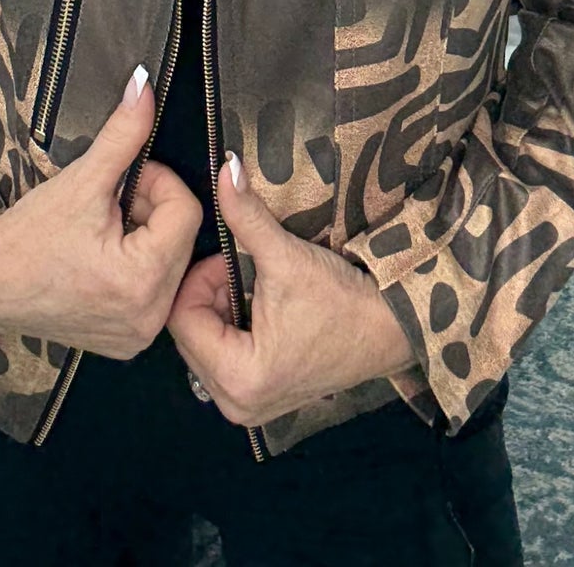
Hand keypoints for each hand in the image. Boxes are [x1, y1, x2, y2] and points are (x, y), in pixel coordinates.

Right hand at [0, 66, 202, 358]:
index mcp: (140, 280)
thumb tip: (146, 85)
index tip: (126, 178)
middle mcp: (146, 318)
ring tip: (106, 228)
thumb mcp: (82, 179)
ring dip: (148, 237)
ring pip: (172, 264)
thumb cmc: (27, 234)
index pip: (186, 212)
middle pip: (182, 239)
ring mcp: (136, 335)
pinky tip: (104, 257)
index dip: (158, 183)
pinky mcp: (126, 341)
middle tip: (113, 201)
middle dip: (153, 210)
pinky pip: (156, 291)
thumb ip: (123, 132)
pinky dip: (139, 267)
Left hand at [165, 152, 417, 427]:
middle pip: (189, 335)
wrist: (391, 329)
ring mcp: (249, 407)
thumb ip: (247, 215)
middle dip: (209, 296)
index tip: (231, 260)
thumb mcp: (287, 256)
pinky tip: (260, 309)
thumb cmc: (342, 300)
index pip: (182, 317)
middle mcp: (237, 403)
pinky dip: (232, 330)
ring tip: (253, 287)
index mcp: (238, 377)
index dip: (200, 279)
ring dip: (220, 311)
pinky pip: (223, 360)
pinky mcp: (262, 400)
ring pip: (204, 346)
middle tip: (242, 272)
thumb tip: (225, 167)